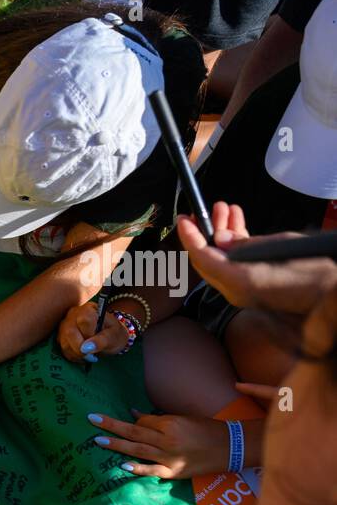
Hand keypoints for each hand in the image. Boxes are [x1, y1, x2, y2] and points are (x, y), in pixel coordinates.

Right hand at [57, 301, 131, 362]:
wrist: (108, 336)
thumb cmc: (113, 333)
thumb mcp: (114, 336)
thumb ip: (102, 340)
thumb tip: (86, 348)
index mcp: (89, 309)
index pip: (84, 320)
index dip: (89, 334)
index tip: (97, 341)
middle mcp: (73, 314)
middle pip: (70, 332)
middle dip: (81, 348)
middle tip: (92, 355)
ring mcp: (65, 325)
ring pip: (64, 343)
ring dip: (77, 354)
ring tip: (90, 355)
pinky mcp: (60, 336)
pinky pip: (63, 349)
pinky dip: (73, 356)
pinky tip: (83, 356)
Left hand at [87, 410, 241, 478]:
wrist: (231, 448)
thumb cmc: (207, 429)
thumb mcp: (183, 418)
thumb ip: (158, 419)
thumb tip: (134, 415)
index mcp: (171, 424)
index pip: (143, 422)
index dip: (132, 421)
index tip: (120, 417)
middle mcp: (168, 441)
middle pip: (134, 432)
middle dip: (111, 426)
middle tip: (92, 419)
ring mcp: (170, 458)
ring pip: (138, 450)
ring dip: (116, 445)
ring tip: (98, 440)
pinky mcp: (173, 473)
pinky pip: (152, 471)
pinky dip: (137, 469)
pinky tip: (122, 465)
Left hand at [175, 201, 336, 314]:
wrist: (330, 296)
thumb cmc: (312, 272)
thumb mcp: (278, 247)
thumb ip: (246, 244)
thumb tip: (223, 240)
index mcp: (237, 280)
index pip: (202, 257)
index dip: (190, 237)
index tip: (183, 220)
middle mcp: (234, 290)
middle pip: (207, 259)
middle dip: (204, 232)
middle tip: (202, 211)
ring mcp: (242, 291)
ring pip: (221, 260)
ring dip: (222, 233)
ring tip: (227, 208)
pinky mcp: (252, 288)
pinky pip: (234, 265)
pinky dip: (234, 245)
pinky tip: (239, 223)